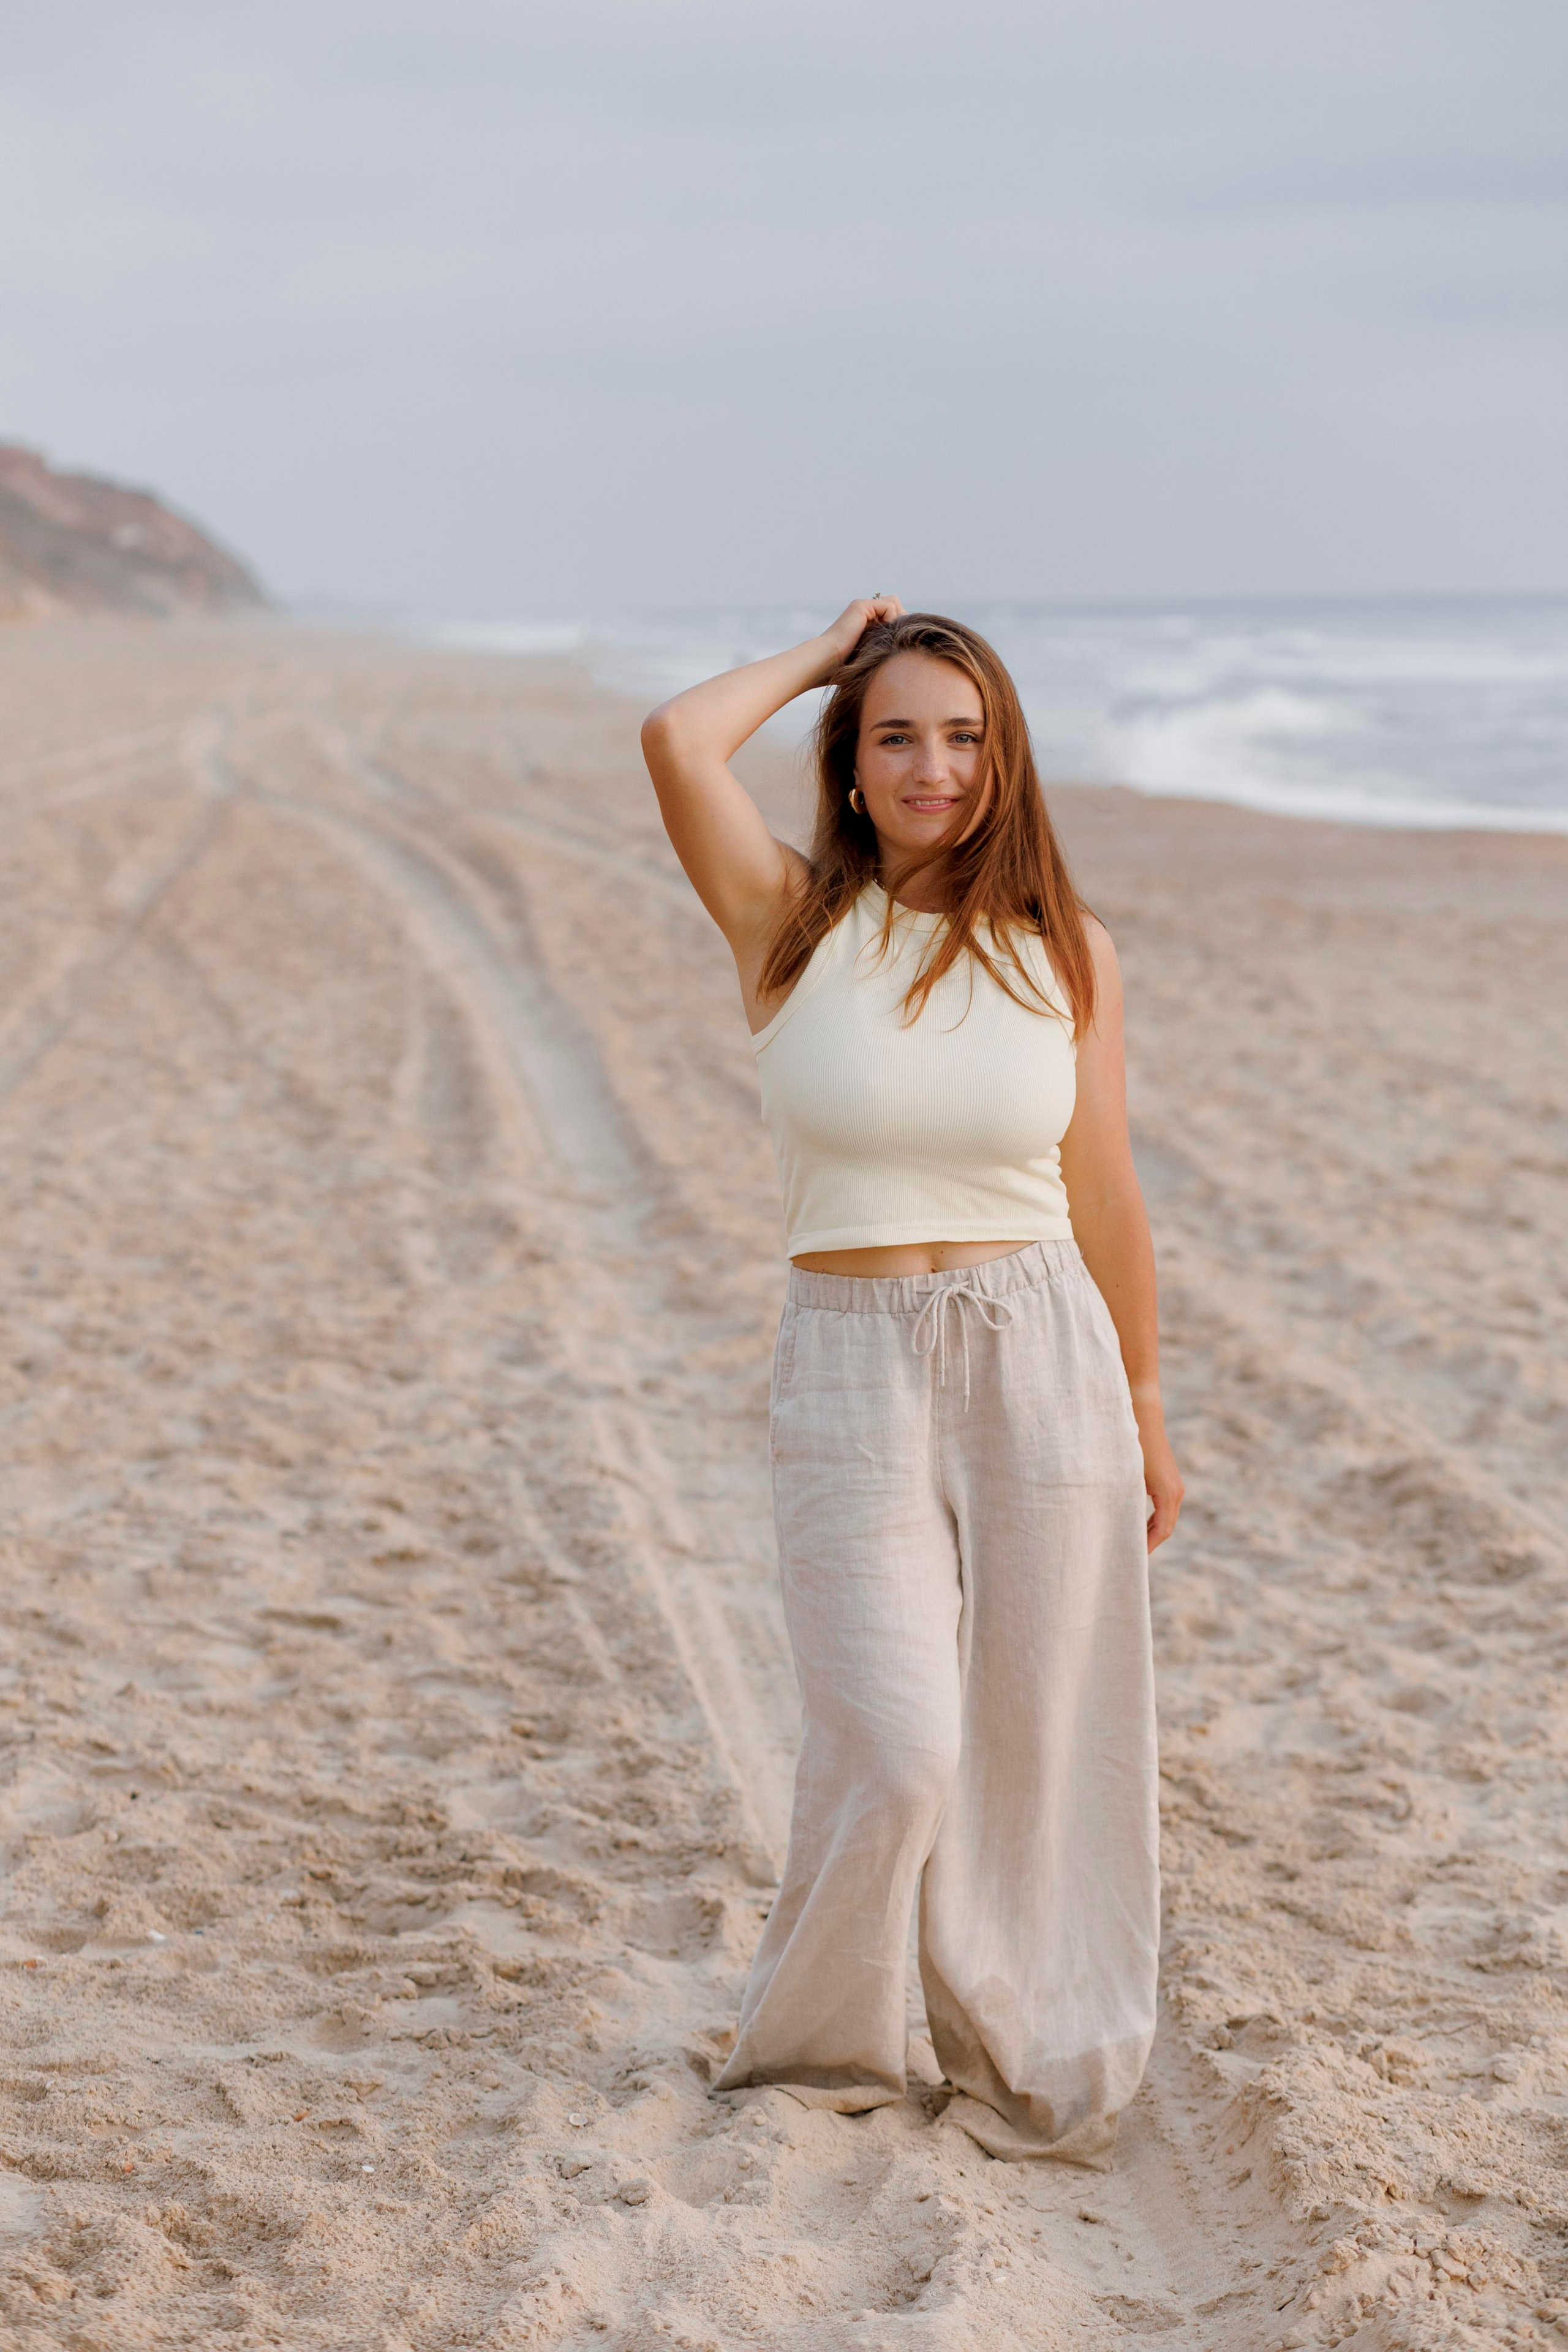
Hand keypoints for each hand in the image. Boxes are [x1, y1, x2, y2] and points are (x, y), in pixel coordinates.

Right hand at [822, 594, 904, 663]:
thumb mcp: (870, 659)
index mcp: (865, 623)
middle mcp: (864, 612)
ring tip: (890, 639)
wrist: (826, 663)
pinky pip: (889, 606)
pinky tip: (883, 636)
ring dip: (897, 621)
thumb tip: (905, 649)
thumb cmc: (844, 669)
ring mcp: (862, 607)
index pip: (894, 616)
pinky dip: (892, 620)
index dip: (900, 629)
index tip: (899, 646)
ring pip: (894, 603)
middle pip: (896, 607)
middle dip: (902, 623)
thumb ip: (884, 650)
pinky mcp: (861, 606)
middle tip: (898, 642)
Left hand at [1133, 1403, 1183, 1553]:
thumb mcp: (1129, 1478)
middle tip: (1131, 1556)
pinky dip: (1154, 1519)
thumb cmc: (1132, 1448)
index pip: (1162, 1530)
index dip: (1148, 1546)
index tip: (1134, 1558)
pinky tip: (1139, 1525)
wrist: (1144, 1421)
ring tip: (1134, 1544)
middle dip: (1150, 1542)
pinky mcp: (1170, 1481)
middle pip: (1166, 1527)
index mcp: (1168, 1494)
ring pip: (1167, 1518)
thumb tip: (1122, 1527)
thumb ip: (1128, 1502)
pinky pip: (1165, 1508)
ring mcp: (1175, 1486)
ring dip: (1153, 1531)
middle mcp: (1176, 1492)